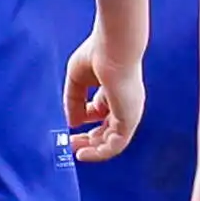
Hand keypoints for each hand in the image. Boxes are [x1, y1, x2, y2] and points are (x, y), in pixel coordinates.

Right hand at [63, 39, 142, 161]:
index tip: (70, 126)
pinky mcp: (129, 118)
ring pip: (113, 141)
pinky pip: (116, 145)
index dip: (85, 120)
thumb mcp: (77, 80)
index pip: (102, 112)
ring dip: (94, 150)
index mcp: (115, 89)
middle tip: (72, 144)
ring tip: (77, 153)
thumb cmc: (98, 53)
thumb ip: (73, 101)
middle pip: (108, 129)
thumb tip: (71, 123)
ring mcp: (129, 111)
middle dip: (89, 139)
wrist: (114, 46)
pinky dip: (100, 153)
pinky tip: (84, 154)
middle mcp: (125, 103)